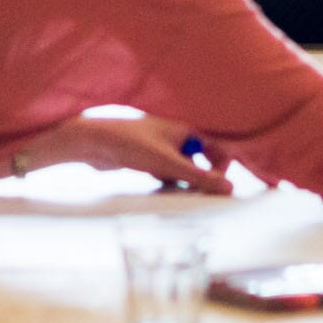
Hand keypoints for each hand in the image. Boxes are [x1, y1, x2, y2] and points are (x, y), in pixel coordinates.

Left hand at [17, 115, 233, 194]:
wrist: (93, 142)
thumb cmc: (131, 144)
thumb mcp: (170, 164)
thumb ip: (200, 177)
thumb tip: (229, 188)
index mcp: (185, 129)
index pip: (217, 148)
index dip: (221, 167)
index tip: (216, 184)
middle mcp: (175, 136)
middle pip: (200, 160)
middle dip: (200, 177)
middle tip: (197, 193)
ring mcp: (161, 147)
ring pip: (182, 168)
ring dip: (182, 181)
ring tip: (173, 186)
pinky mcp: (147, 158)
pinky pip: (166, 172)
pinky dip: (166, 180)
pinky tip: (157, 182)